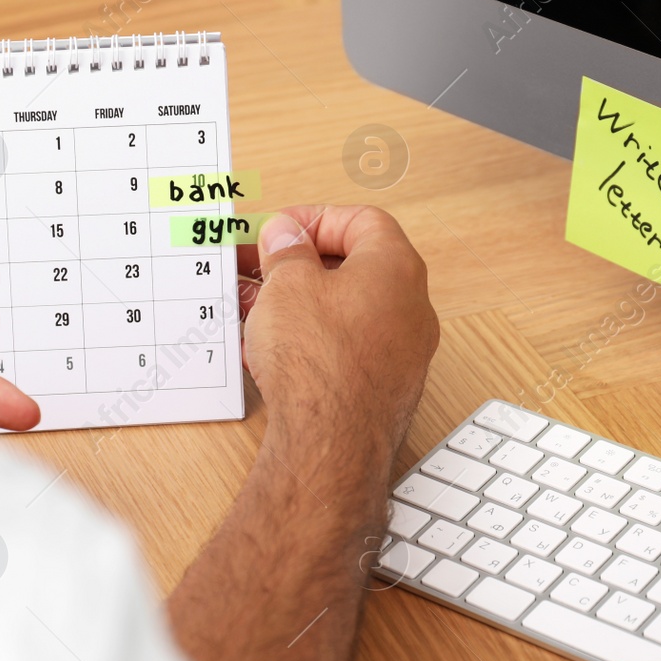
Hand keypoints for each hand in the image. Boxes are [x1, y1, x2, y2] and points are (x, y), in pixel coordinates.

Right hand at [238, 206, 437, 463]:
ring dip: (297, 306)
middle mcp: (409, 308)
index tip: (280, 230)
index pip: (362, 221)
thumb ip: (287, 251)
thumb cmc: (320, 360)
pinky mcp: (383, 389)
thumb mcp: (287, 285)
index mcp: (396, 267)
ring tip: (251, 309)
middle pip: (352, 268)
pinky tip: (266, 351)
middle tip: (260, 268)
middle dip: (298, 266)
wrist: (332, 441)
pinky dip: (307, 343)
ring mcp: (400, 352)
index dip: (315, 219)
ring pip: (343, 313)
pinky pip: (342, 351)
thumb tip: (287, 236)